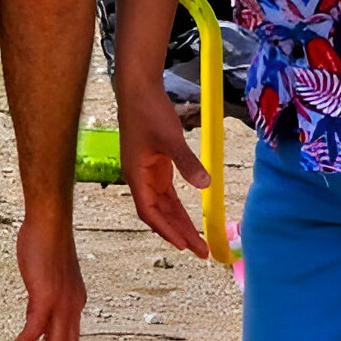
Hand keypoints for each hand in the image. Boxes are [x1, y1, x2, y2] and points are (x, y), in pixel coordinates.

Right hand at [5, 213, 84, 340]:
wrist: (48, 221)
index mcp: (75, 301)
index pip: (71, 340)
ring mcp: (62, 303)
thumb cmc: (45, 242)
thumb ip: (42, 300)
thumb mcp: (47, 278)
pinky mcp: (46, 297)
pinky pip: (33, 332)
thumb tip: (32, 318)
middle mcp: (74, 305)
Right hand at [117, 82, 211, 257]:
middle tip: (200, 251)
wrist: (138, 89)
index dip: (166, 230)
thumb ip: (187, 162)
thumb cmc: (149, 111)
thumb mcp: (170, 137)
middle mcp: (139, 178)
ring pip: (163, 205)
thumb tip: (205, 184)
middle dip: (178, 232)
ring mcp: (146, 172)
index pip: (150, 212)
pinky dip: (176, 206)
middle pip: (158, 214)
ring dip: (178, 222)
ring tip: (197, 241)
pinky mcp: (154, 164)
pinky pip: (166, 192)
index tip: (184, 245)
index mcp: (135, 175)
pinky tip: (187, 216)